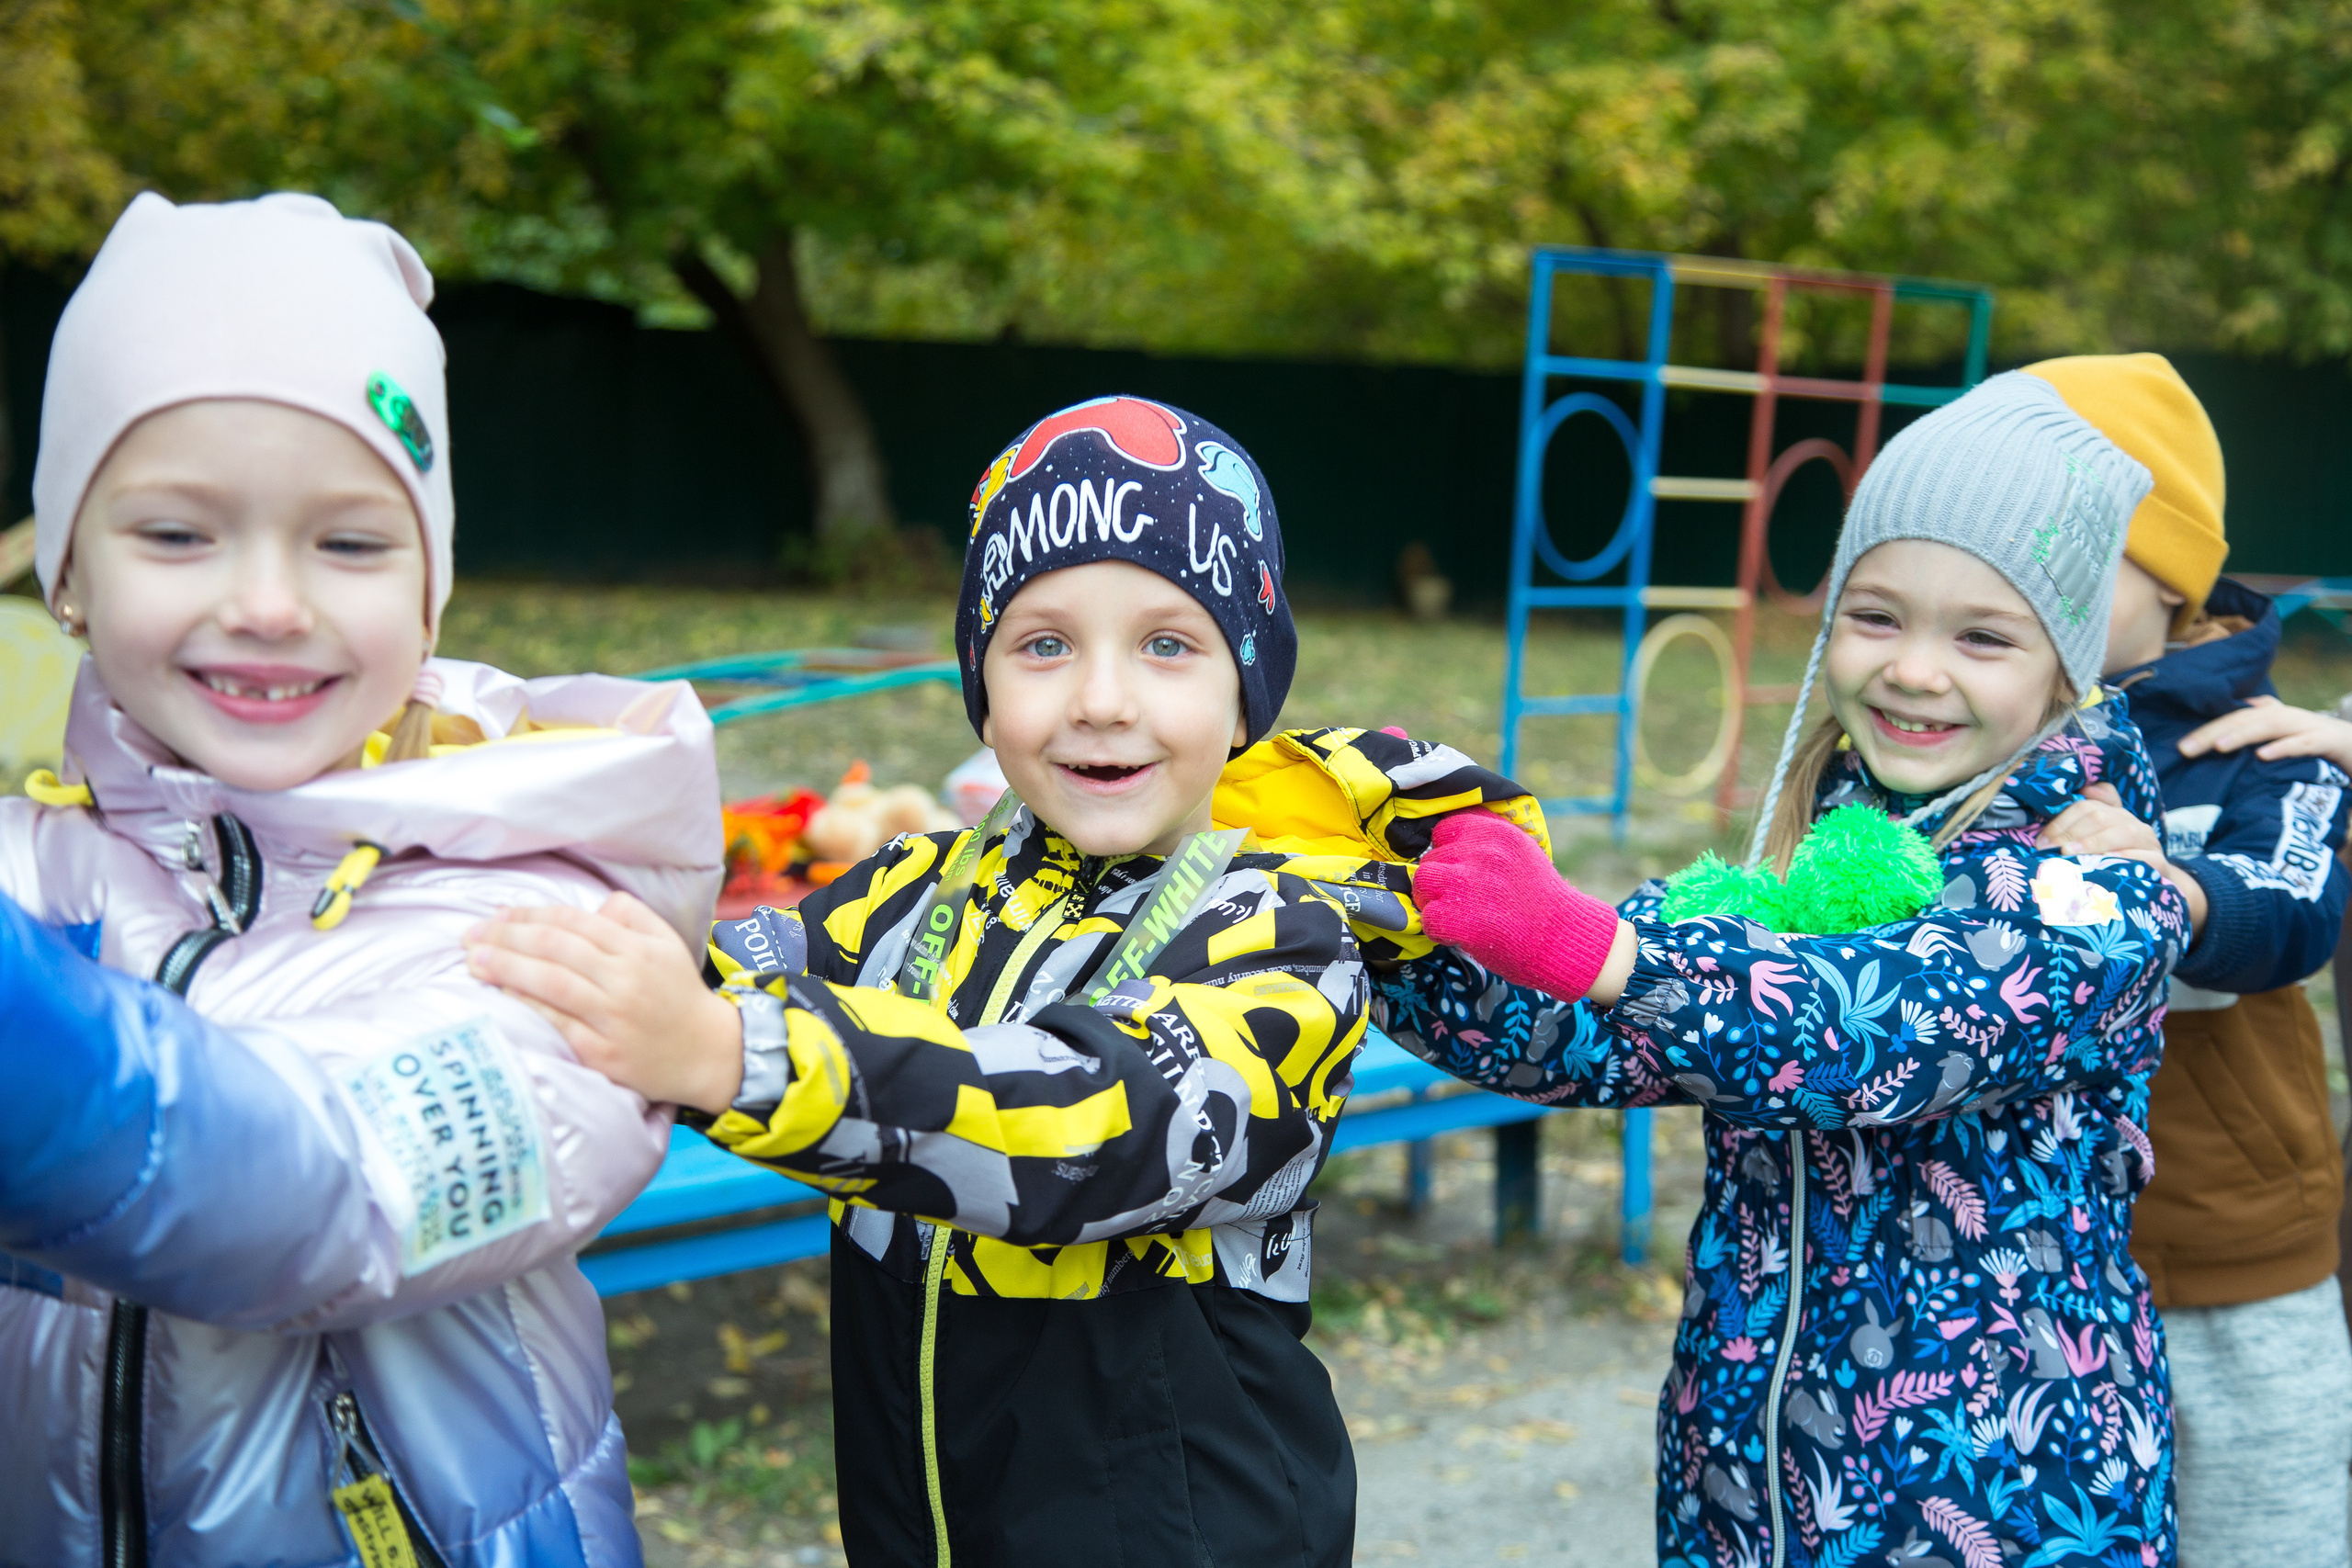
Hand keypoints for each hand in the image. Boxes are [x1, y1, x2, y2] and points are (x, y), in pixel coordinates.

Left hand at [464, 892, 745, 1113]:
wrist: (706, 1052)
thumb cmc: (677, 993)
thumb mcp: (666, 942)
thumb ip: (630, 915)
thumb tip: (590, 906)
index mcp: (638, 949)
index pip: (573, 922)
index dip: (530, 915)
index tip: (498, 915)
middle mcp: (626, 980)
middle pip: (555, 948)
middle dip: (507, 937)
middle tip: (471, 935)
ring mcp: (614, 1018)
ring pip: (552, 983)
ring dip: (506, 968)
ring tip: (474, 960)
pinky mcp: (604, 1053)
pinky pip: (558, 1024)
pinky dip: (528, 1006)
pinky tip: (504, 993)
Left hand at [1416, 808, 1636, 1005]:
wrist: (1563, 940)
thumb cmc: (1542, 901)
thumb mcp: (1522, 852)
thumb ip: (1489, 841)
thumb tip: (1451, 838)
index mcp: (1495, 834)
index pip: (1445, 830)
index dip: (1448, 852)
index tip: (1461, 870)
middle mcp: (1479, 854)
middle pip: (1431, 858)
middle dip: (1441, 879)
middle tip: (1463, 899)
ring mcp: (1465, 885)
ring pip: (1422, 882)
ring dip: (1432, 899)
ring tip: (1456, 913)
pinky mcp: (1456, 919)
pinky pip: (1427, 917)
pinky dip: (1438, 929)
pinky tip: (1460, 933)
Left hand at [2037, 782, 2161, 858]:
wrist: (2150, 882)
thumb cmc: (2114, 860)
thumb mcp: (2096, 839)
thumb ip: (2085, 817)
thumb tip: (2082, 791)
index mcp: (2115, 814)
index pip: (2086, 807)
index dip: (2062, 822)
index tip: (2043, 841)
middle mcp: (2133, 823)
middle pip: (2101, 818)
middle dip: (2072, 833)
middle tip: (2051, 850)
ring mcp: (2149, 841)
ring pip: (2122, 833)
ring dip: (2092, 843)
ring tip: (2069, 853)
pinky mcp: (2159, 861)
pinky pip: (2143, 856)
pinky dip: (2123, 857)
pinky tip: (2104, 862)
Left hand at [2177, 694, 2351, 767]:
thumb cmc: (2310, 745)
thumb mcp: (2277, 740)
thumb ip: (2251, 737)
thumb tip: (2214, 744)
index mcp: (2270, 715)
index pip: (2232, 718)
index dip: (2206, 730)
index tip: (2181, 748)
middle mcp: (2285, 716)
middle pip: (2244, 719)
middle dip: (2214, 732)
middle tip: (2187, 749)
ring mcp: (2306, 726)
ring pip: (2269, 726)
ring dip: (2243, 735)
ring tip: (2219, 746)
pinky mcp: (2327, 741)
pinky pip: (2303, 743)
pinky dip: (2283, 748)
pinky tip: (2263, 756)